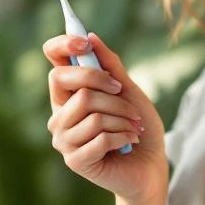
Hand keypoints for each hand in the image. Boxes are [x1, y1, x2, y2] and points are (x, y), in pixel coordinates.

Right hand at [44, 33, 167, 203]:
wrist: (150, 166)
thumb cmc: (138, 126)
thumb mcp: (128, 90)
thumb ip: (110, 66)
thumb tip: (91, 37)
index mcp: (69, 94)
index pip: (54, 61)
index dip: (63, 45)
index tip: (85, 43)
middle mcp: (59, 114)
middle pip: (72, 84)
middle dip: (108, 88)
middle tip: (126, 97)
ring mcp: (63, 139)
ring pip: (91, 111)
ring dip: (122, 117)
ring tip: (133, 126)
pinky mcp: (74, 160)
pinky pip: (100, 136)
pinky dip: (123, 136)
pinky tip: (129, 142)